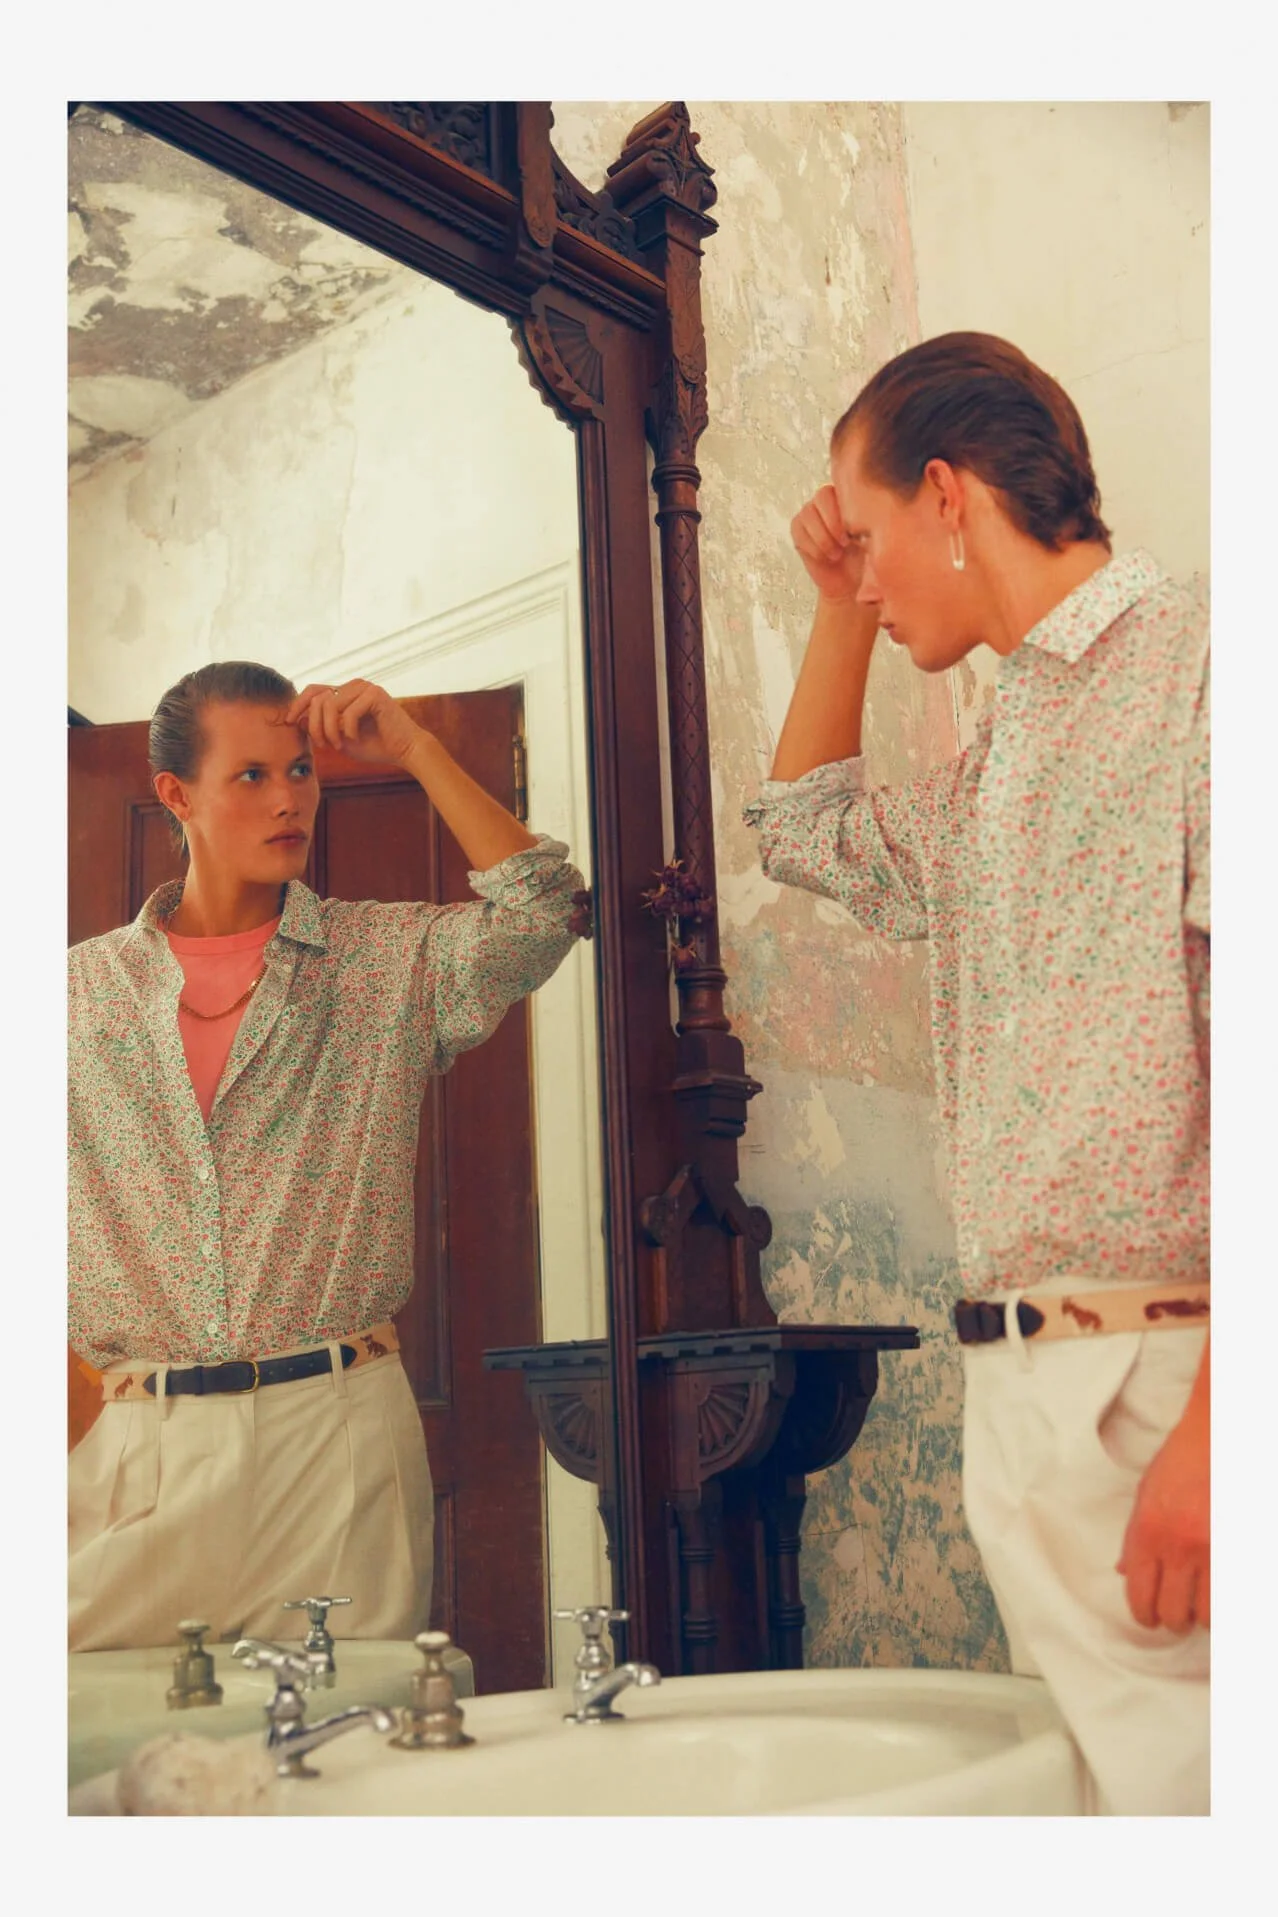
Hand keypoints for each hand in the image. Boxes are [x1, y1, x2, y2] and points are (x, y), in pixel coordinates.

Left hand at [283, 680, 423, 767]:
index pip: (313, 691)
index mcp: (345, 692)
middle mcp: (353, 685)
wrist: (405, 750)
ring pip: (330, 706)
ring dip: (330, 730)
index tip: (287, 722)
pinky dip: (348, 730)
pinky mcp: (375, 694)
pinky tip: (355, 738)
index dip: (297, 705)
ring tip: (337, 745)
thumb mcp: (340, 738)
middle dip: (315, 726)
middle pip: (317, 699)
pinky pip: (349, 712)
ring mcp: (365, 687)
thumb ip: (320, 728)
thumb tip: (296, 720)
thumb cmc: (375, 745)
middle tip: (323, 745)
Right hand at [791, 485, 866, 602]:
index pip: (843, 487)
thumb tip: (867, 516)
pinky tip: (824, 557)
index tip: (852, 534)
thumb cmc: (866, 561)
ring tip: (836, 554)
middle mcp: (829, 502)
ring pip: (808, 513)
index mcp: (850, 498)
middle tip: (844, 544)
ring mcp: (812, 514)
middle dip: (832, 523)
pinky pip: (798, 530)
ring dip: (822, 537)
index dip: (844, 510)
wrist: (850, 584)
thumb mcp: (876, 541)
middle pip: (822, 496)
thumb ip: (871, 524)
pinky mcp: (800, 530)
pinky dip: (811, 546)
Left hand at [1117, 1404, 1209, 1633]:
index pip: (1139, 1595)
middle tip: (1178, 1613)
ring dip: (1202, 1616)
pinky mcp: (1238, 1551)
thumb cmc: (1178, 1464)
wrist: (1215, 1438)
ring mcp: (1211, 1550)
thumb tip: (1124, 1573)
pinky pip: (1230, 1598)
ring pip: (1206, 1616)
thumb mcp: (1144, 1497)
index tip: (1150, 1619)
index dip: (1144, 1616)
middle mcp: (1177, 1546)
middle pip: (1172, 1613)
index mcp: (1147, 1533)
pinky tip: (1218, 1594)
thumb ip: (1134, 1539)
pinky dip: (1224, 1604)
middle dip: (1173, 1620)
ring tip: (1201, 1605)